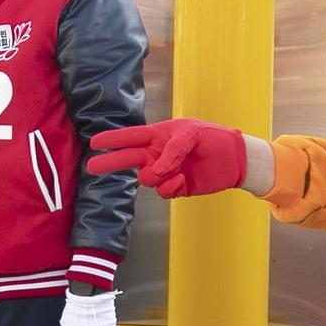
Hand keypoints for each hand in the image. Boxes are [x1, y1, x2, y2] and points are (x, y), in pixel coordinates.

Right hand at [87, 119, 246, 198]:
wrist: (234, 160)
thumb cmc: (212, 139)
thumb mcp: (192, 134)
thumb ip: (172, 149)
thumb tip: (156, 170)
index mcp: (159, 136)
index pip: (131, 137)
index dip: (113, 140)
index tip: (94, 143)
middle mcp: (158, 155)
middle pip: (128, 160)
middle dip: (110, 163)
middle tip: (92, 167)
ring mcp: (166, 172)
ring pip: (146, 179)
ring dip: (154, 177)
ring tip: (172, 170)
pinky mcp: (176, 187)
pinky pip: (163, 192)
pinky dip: (170, 187)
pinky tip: (182, 180)